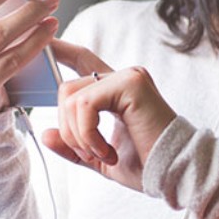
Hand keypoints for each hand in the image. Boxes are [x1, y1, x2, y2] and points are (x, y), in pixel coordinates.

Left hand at [41, 40, 177, 191]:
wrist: (175, 173)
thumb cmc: (147, 165)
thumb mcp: (98, 157)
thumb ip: (73, 145)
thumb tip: (45, 133)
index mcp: (116, 91)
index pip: (83, 60)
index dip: (61, 50)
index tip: (43, 46)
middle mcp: (122, 78)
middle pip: (67, 88)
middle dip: (67, 129)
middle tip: (89, 154)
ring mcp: (128, 77)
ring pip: (72, 97)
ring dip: (78, 135)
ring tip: (101, 154)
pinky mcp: (130, 84)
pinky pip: (85, 104)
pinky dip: (87, 133)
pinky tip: (106, 150)